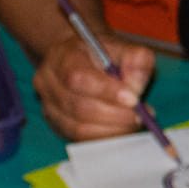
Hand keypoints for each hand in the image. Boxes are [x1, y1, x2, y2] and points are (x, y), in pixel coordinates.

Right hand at [33, 31, 155, 140]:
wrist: (85, 61)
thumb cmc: (105, 55)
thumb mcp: (126, 47)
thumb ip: (136, 61)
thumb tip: (135, 88)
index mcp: (62, 56)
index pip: (77, 77)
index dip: (106, 92)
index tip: (133, 99)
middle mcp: (48, 82)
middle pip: (78, 107)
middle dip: (115, 115)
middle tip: (141, 115)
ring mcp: (49, 106)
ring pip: (78, 128)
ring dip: (112, 130)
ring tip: (134, 122)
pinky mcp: (56, 125)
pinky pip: (80, 140)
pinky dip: (105, 138)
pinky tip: (122, 130)